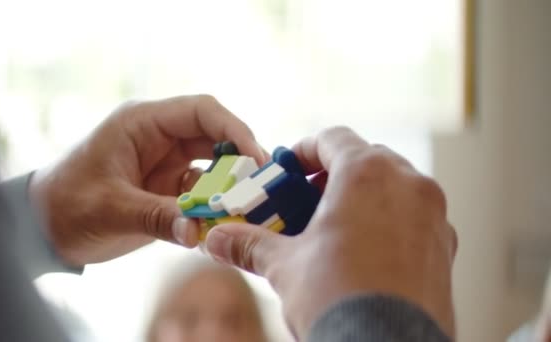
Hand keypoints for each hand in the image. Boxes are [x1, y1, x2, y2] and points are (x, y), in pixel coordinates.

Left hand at [30, 95, 265, 266]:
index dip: (234, 128)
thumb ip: (156, 216)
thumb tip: (199, 233)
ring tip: (249, 209)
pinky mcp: (168, 190)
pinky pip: (203, 194)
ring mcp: (166, 165)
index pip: (201, 111)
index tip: (255, 157)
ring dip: (231, 187)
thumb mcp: (110, 208)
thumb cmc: (66, 204)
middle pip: (216, 138)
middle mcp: (160, 139)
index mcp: (143, 123)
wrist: (42, 228)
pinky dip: (216, 208)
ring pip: (214, 167)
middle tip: (262, 188)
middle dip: (240, 161)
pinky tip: (225, 225)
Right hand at [205, 126, 456, 338]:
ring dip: (363, 196)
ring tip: (334, 227)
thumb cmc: (337, 299)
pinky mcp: (444, 245)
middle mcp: (408, 183)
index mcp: (366, 173)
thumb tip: (218, 240)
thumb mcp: (285, 266)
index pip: (332, 138)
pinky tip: (366, 251)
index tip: (288, 170)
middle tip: (306, 200)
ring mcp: (433, 214)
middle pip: (365, 159)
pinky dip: (389, 221)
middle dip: (332, 175)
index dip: (304, 151)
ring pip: (393, 186)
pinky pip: (413, 216)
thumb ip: (250, 244)